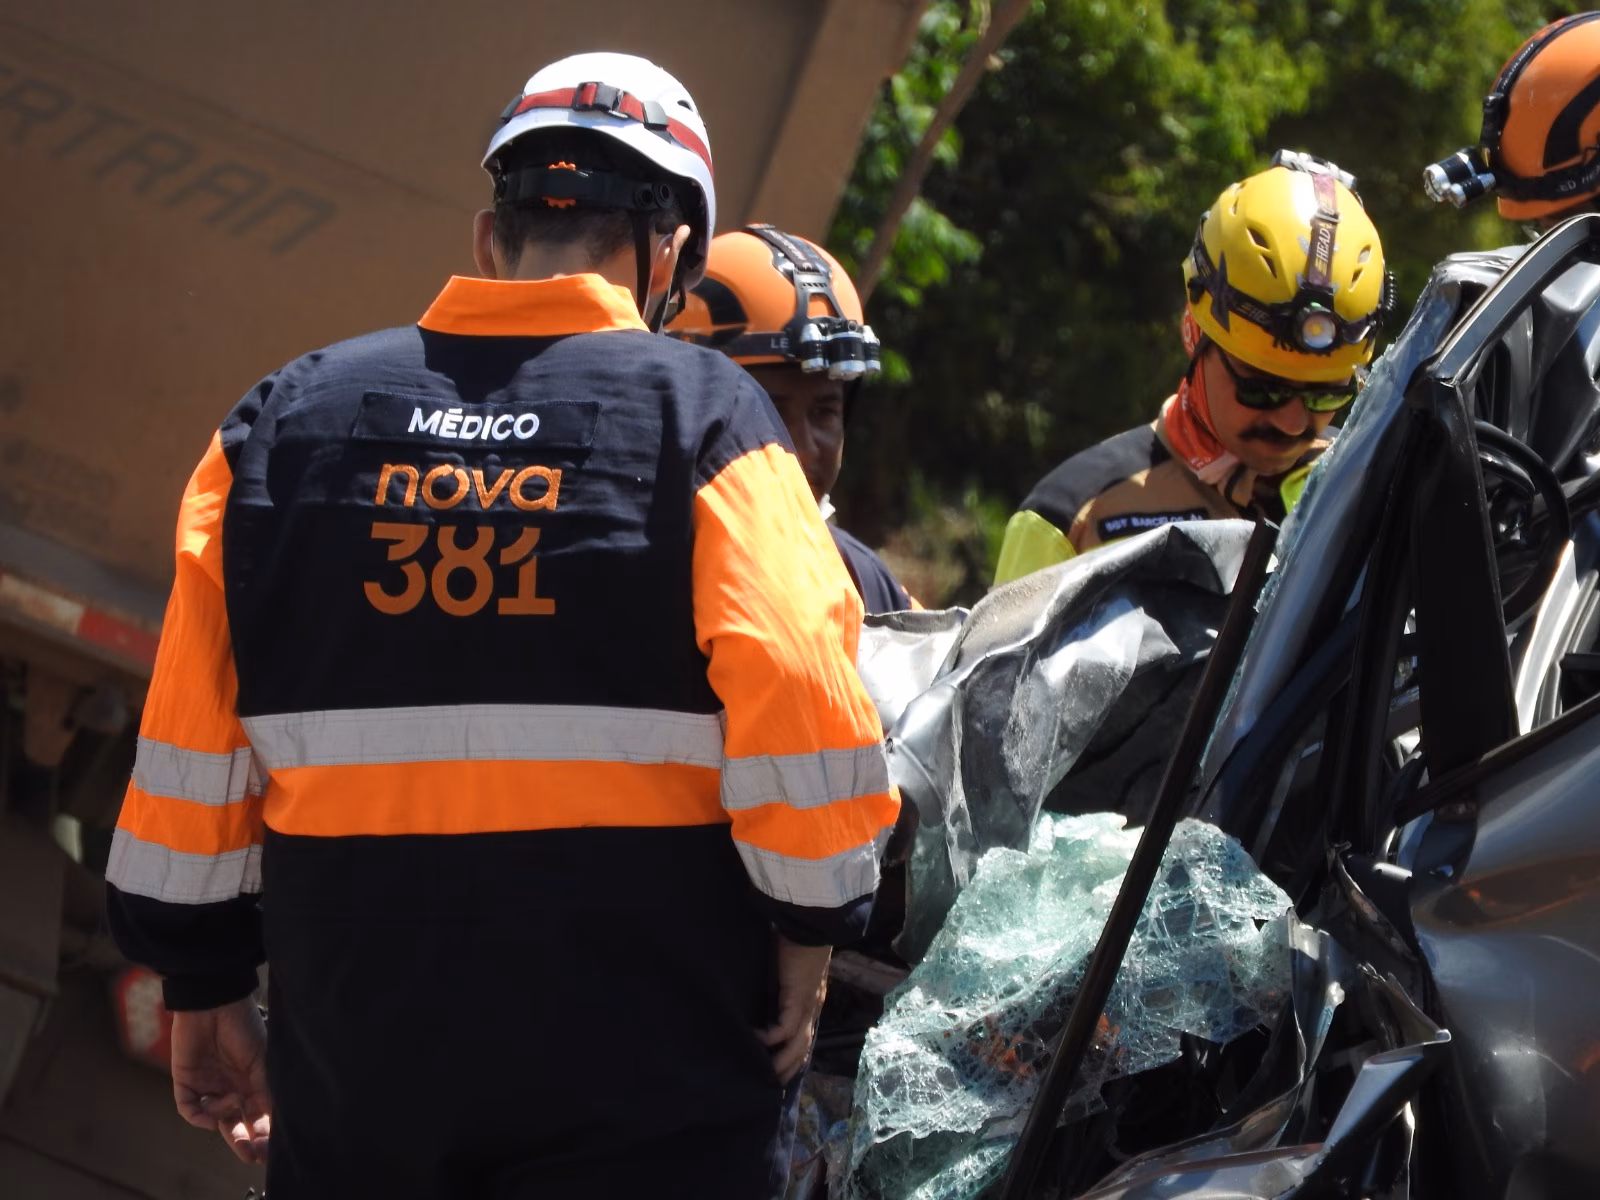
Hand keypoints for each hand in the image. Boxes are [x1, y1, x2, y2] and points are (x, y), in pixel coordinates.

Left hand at [170, 996, 271, 1164]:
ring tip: (234, 1104)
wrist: (215, 1003)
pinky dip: (199, 1116)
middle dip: (242, 1140)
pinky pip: (190, 1108)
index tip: (267, 1151)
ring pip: (213, 1119)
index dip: (262, 1134)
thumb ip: (264, 1092)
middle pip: (235, 1123)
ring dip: (224, 1122)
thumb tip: (272, 1122)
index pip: (257, 1116)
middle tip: (251, 1153)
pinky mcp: (186, 1080)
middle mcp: (231, 1087)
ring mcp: (208, 1085)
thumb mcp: (262, 1061)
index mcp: (252, 1082)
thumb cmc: (244, 1027)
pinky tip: (211, 1113)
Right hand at [758, 935, 830, 1082]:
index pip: (804, 1038)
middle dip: (787, 1071)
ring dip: (780, 1063)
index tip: (778, 1074)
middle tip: (769, 1088)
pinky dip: (770, 1038)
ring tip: (762, 1075)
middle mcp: (812, 1010)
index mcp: (811, 1003)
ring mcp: (808, 1006)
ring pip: (797, 1047)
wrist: (810, 926)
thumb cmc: (795, 941)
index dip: (793, 1058)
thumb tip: (758, 998)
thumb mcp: (784, 971)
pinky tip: (754, 1041)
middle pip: (803, 1050)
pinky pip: (784, 1029)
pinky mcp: (799, 1000)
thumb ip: (776, 987)